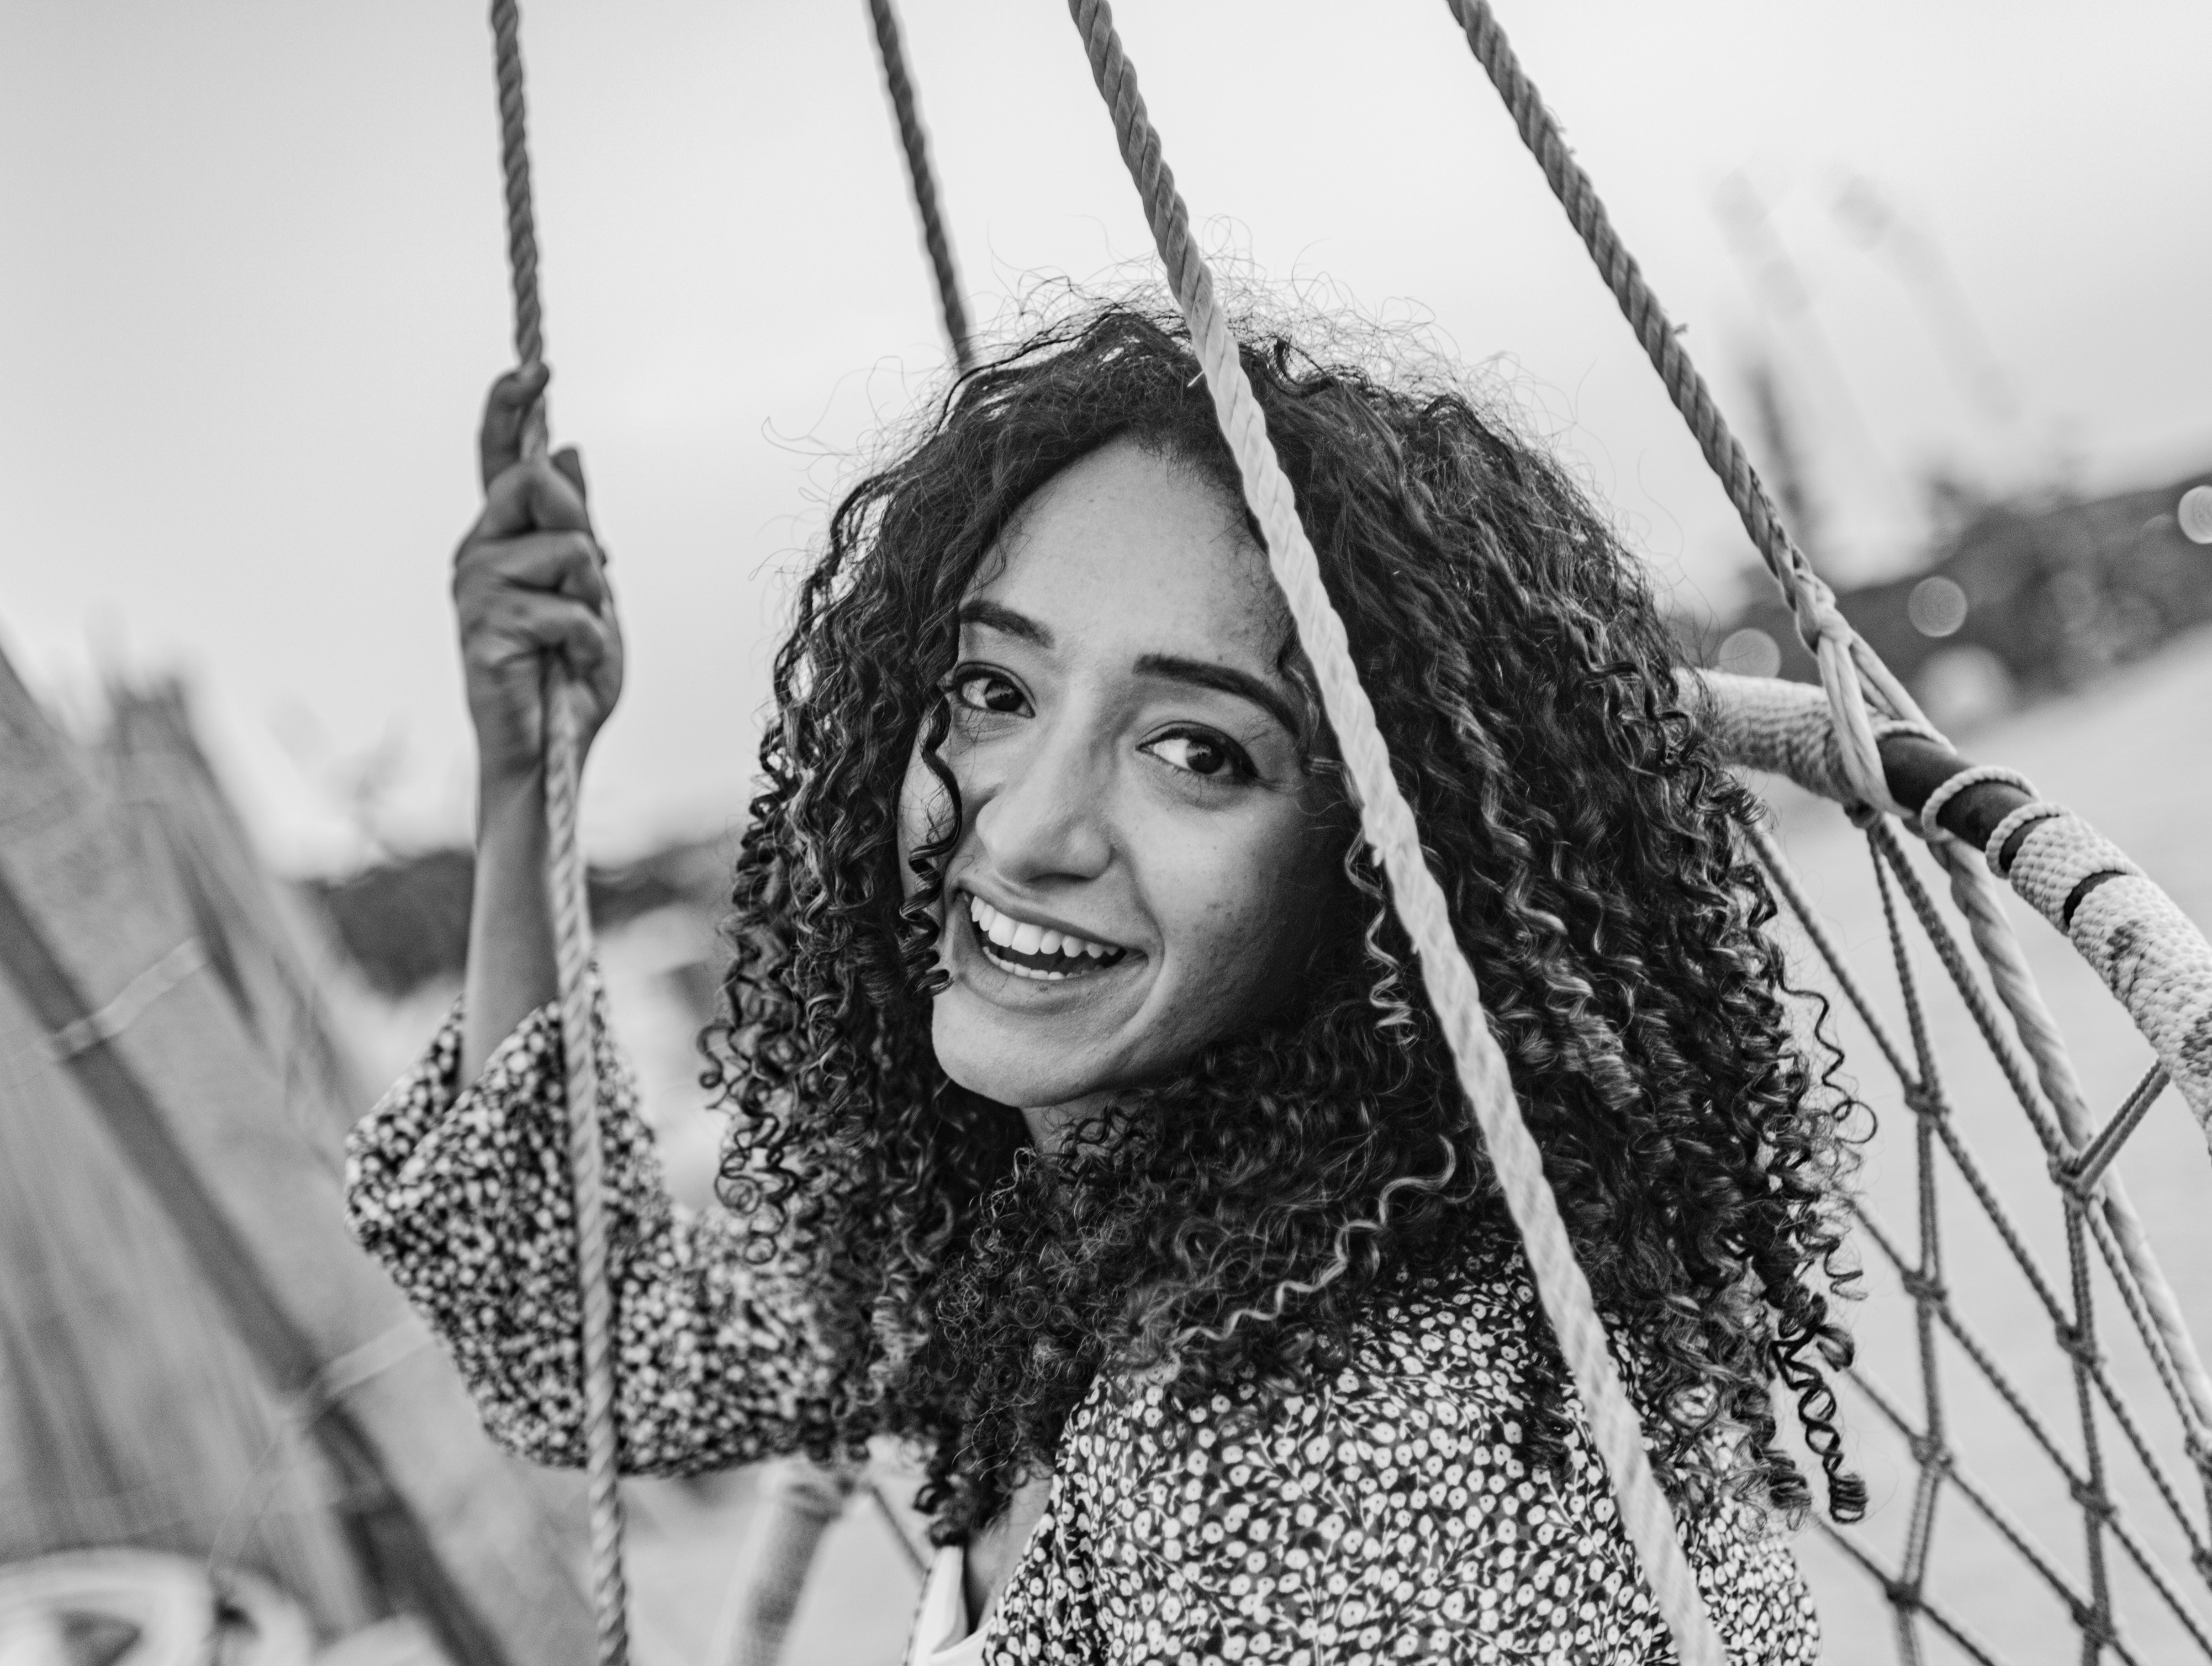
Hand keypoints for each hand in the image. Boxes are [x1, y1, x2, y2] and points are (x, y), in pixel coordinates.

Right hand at [454, 364, 623, 789]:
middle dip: (577, 521)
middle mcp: (477, 554)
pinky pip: (567, 609)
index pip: (498, 458)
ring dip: (593, 596)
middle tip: (587, 578)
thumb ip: (576, 524)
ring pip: (564, 549)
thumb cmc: (570, 671)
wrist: (551, 749)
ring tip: (577, 636)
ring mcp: (474, 591)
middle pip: (532, 483)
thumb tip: (570, 450)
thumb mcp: (590, 588)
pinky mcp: (484, 630)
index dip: (508, 408)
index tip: (532, 368)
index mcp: (502, 540)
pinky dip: (591, 640)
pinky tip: (572, 664)